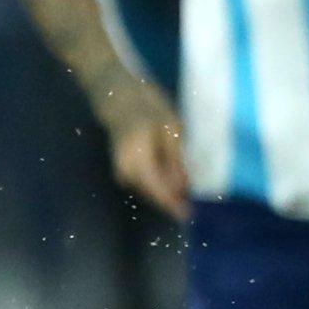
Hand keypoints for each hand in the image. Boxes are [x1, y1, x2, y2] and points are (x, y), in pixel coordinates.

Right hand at [103, 90, 189, 220]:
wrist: (116, 94)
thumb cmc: (146, 106)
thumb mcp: (170, 130)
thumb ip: (174, 161)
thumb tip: (181, 189)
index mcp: (136, 157)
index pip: (155, 189)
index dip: (171, 204)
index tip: (188, 215)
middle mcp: (124, 168)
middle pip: (150, 193)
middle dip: (171, 200)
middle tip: (192, 204)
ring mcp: (119, 168)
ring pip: (146, 189)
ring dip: (165, 193)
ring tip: (186, 194)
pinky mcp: (121, 167)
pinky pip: (142, 182)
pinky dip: (157, 185)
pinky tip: (172, 182)